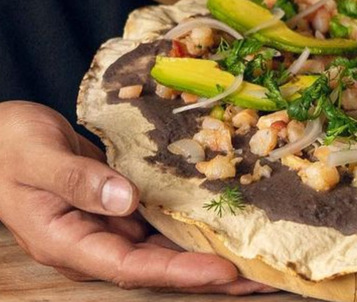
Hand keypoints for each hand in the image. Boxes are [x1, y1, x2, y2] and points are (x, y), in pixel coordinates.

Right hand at [0, 101, 274, 294]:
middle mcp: (96, 241)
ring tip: (263, 257)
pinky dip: (197, 222)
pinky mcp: (125, 206)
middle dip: (213, 273)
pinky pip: (165, 220)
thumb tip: (126, 199)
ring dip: (214, 252)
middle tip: (265, 275)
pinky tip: (230, 220)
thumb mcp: (34, 158)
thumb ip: (76, 180)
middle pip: (161, 266)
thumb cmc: (7, 146)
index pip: (131, 267)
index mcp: (68, 242)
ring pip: (169, 247)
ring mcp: (112, 225)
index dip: (179, 272)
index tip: (223, 269)